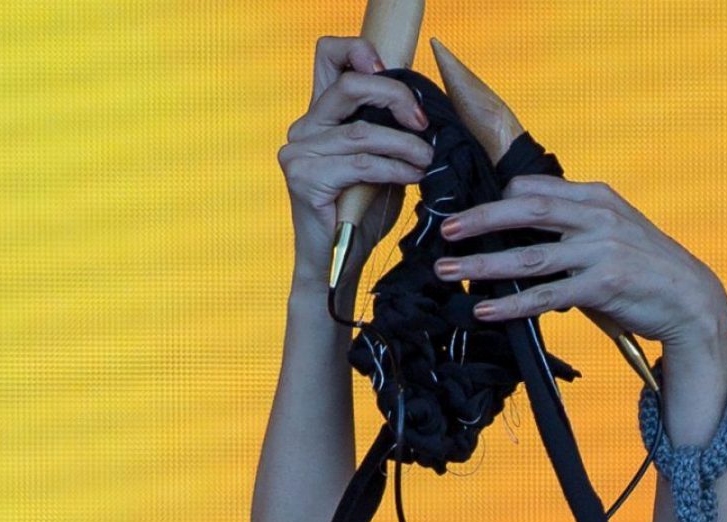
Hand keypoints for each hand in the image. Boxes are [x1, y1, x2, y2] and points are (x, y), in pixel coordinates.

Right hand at [278, 36, 431, 285]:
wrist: (336, 265)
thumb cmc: (361, 214)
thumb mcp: (381, 162)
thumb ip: (388, 131)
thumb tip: (422, 111)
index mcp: (320, 115)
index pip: (329, 57)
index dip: (359, 52)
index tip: (390, 71)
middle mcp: (303, 128)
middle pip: (349, 85)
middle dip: (395, 97)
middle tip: (423, 123)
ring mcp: (298, 152)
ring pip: (362, 131)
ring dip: (405, 144)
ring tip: (427, 158)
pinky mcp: (304, 178)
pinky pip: (361, 163)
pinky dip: (395, 167)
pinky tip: (413, 175)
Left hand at [430, 176, 726, 353]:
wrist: (690, 299)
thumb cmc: (644, 267)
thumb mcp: (612, 233)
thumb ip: (573, 229)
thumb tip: (524, 238)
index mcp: (596, 197)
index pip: (536, 189)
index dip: (498, 199)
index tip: (468, 213)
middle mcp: (597, 218)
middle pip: (526, 210)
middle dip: (480, 218)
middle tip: (445, 230)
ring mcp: (600, 252)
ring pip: (528, 257)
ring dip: (483, 263)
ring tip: (448, 269)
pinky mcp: (603, 287)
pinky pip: (545, 296)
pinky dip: (511, 305)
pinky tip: (485, 309)